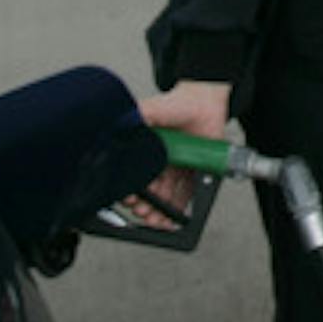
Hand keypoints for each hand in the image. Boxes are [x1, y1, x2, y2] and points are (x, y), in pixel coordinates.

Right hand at [128, 80, 231, 229]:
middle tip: (142, 211)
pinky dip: (178, 208)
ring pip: (165, 197)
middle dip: (144, 205)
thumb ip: (133, 121)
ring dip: (159, 211)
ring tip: (156, 220)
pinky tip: (173, 219)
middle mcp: (159, 162)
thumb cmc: (178, 104)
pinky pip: (185, 194)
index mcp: (146, 152)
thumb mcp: (149, 111)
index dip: (130, 191)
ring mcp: (176, 168)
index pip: (135, 178)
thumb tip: (115, 129)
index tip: (129, 198)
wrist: (207, 101)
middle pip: (149, 191)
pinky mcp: (194, 171)